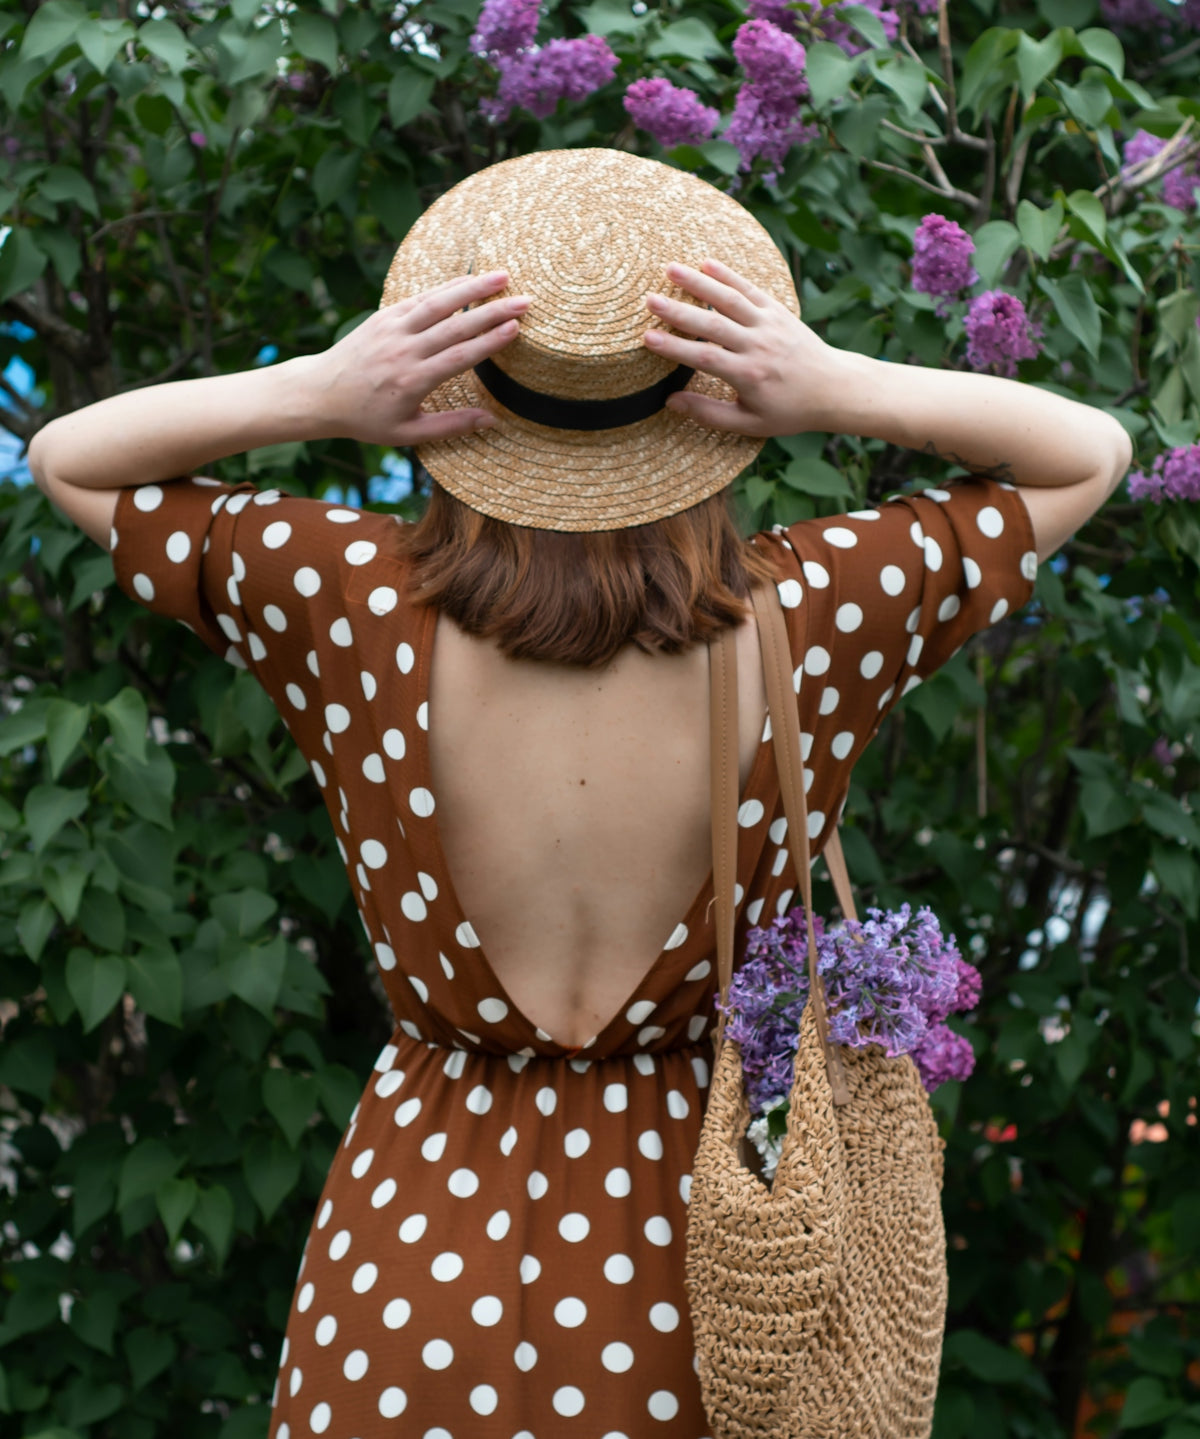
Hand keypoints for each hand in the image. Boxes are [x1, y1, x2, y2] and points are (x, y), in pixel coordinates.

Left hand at [303, 270, 529, 445]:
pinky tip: (468, 280)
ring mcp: (392, 329)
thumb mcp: (408, 434)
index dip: (489, 341)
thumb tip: (493, 421)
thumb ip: (451, 426)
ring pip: (438, 303)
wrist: (320, 394)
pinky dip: (445, 288)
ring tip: (502, 276)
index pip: (459, 356)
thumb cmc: (366, 419)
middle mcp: (403, 350)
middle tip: (525, 300)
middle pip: (455, 326)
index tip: (515, 328)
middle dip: (492, 310)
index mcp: (412, 381)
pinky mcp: (383, 316)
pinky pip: (419, 298)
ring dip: (472, 287)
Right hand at [643, 258, 847, 436]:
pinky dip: (729, 275)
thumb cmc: (789, 411)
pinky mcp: (778, 311)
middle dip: (678, 311)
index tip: (648, 338)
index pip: (704, 357)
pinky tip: (706, 263)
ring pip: (730, 299)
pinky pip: (750, 289)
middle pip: (712, 324)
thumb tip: (671, 402)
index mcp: (749, 375)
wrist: (834, 389)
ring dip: (699, 282)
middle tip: (649, 300)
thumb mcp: (749, 423)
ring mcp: (769, 324)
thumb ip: (709, 414)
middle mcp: (758, 345)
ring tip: (670, 269)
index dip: (674, 347)